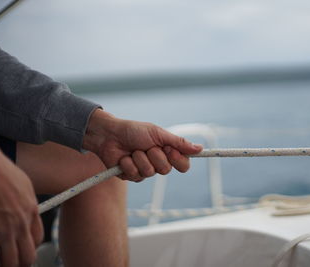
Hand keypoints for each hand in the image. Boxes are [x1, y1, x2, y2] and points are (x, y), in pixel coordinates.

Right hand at [0, 136, 42, 266]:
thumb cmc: (3, 173)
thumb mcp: (25, 186)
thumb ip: (28, 204)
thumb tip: (28, 213)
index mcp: (32, 212)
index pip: (37, 239)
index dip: (30, 247)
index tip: (23, 248)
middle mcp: (21, 225)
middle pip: (27, 256)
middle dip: (21, 263)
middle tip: (14, 262)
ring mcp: (3, 231)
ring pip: (9, 262)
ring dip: (4, 264)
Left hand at [82, 109, 202, 181]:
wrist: (109, 134)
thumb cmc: (134, 130)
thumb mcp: (158, 133)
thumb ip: (178, 142)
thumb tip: (199, 148)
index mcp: (167, 152)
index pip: (183, 165)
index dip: (178, 160)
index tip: (169, 150)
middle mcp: (158, 163)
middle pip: (166, 170)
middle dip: (155, 156)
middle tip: (146, 146)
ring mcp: (144, 171)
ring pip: (150, 173)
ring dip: (139, 158)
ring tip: (133, 150)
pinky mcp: (131, 176)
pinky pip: (135, 175)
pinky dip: (128, 163)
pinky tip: (124, 157)